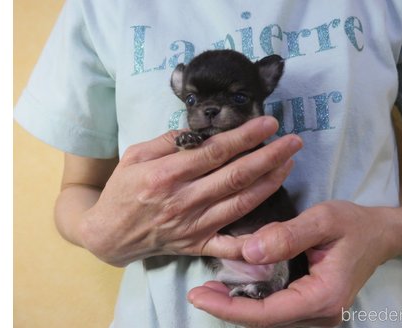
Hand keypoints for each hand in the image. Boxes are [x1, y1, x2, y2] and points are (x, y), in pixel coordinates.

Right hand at [79, 117, 302, 266]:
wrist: (108, 234)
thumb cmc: (122, 190)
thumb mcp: (135, 155)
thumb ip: (167, 142)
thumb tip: (202, 131)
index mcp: (168, 174)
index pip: (216, 152)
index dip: (246, 137)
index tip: (270, 124)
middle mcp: (185, 200)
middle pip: (236, 176)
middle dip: (270, 156)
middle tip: (294, 141)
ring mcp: (194, 226)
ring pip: (241, 203)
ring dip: (270, 183)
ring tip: (289, 164)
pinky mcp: (198, 245)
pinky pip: (231, 246)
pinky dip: (255, 240)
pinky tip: (279, 226)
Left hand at [188, 201, 397, 326]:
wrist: (380, 234)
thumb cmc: (354, 224)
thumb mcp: (323, 220)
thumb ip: (287, 236)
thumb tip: (247, 251)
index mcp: (324, 296)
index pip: (269, 314)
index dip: (230, 308)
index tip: (200, 296)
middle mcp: (321, 314)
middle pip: (265, 322)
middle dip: (229, 309)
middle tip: (197, 292)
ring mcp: (317, 314)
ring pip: (269, 319)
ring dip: (238, 306)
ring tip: (209, 290)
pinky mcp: (311, 306)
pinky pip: (276, 310)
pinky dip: (252, 301)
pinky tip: (234, 289)